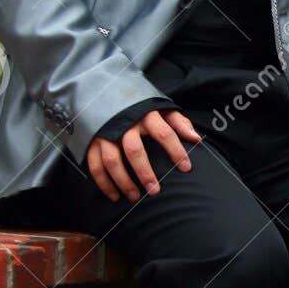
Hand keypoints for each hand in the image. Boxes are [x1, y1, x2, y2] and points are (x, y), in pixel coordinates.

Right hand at [86, 108, 202, 201]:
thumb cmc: (138, 104)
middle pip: (134, 151)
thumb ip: (178, 122)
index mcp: (145, 113)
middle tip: (155, 191)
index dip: (176, 151)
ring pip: (112, 161)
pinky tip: (115, 195)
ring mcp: (105, 132)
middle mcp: (124, 123)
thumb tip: (196, 138)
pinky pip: (95, 165)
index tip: (186, 168)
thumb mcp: (160, 107)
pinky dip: (104, 183)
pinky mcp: (92, 140)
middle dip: (145, 173)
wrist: (103, 90)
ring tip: (135, 197)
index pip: (164, 133)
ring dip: (123, 182)